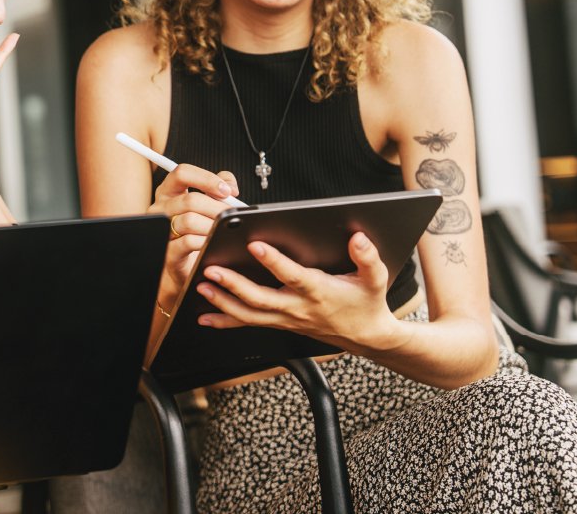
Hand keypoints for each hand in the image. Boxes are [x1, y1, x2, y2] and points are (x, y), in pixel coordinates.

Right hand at [152, 165, 239, 313]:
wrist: (188, 267)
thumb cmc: (198, 233)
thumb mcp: (208, 205)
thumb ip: (219, 188)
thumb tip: (230, 187)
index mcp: (170, 192)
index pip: (182, 173)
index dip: (206, 179)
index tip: (226, 190)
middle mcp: (162, 208)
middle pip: (190, 200)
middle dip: (217, 208)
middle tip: (232, 216)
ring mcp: (162, 230)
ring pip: (189, 220)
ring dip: (212, 226)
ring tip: (224, 231)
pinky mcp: (167, 251)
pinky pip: (187, 242)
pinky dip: (205, 241)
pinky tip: (214, 242)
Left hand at [194, 231, 401, 353]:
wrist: (366, 336)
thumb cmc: (366, 303)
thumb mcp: (375, 279)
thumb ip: (367, 258)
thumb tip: (357, 238)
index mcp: (318, 292)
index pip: (292, 276)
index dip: (274, 261)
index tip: (254, 245)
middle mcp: (298, 307)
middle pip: (260, 298)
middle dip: (233, 285)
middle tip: (212, 270)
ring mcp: (286, 318)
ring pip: (249, 314)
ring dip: (223, 302)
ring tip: (201, 287)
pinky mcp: (279, 323)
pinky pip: (249, 323)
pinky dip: (226, 320)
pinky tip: (205, 316)